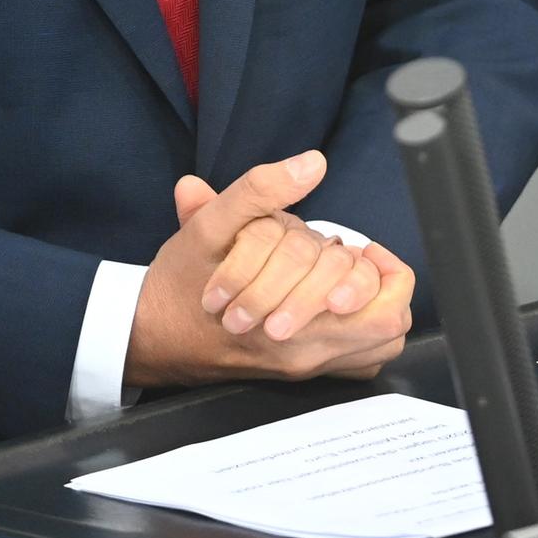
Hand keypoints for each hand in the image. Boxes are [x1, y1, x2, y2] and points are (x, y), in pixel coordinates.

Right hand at [124, 151, 414, 389]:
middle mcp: (305, 354)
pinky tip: (341, 303)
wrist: (150, 334)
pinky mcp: (301, 373)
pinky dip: (363, 331)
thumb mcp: (210, 226)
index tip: (351, 243)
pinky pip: (360, 362)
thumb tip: (312, 163)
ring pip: (379, 344)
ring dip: (372, 305)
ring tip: (344, 277)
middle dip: (370, 279)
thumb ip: (262, 190)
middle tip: (343, 256)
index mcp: (288, 324)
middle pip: (387, 324)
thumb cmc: (180, 283)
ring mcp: (305, 368)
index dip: (378, 265)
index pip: (377, 301)